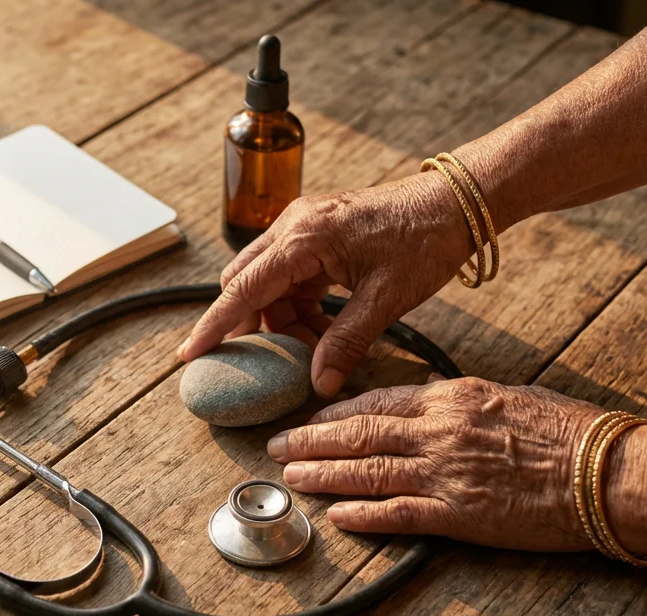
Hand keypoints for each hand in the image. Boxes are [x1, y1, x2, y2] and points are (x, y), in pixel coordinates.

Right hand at [179, 172, 475, 396]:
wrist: (457, 202)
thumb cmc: (425, 240)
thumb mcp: (385, 299)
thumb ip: (345, 342)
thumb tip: (317, 383)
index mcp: (304, 238)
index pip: (242, 289)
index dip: (214, 325)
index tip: (188, 354)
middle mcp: (293, 226)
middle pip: (245, 284)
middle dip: (252, 327)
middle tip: (266, 364)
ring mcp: (303, 227)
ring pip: (268, 284)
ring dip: (281, 320)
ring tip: (313, 349)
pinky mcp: (317, 233)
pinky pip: (290, 277)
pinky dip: (298, 307)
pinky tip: (323, 329)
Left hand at [266, 376, 605, 551]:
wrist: (608, 471)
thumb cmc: (569, 431)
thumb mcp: (509, 396)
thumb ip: (461, 401)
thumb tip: (429, 399)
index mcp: (452, 397)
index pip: (377, 400)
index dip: (335, 411)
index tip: (310, 417)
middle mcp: (439, 431)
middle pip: (358, 434)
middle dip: (311, 441)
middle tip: (276, 446)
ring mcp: (445, 473)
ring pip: (367, 472)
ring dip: (323, 476)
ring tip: (291, 478)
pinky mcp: (458, 515)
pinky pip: (398, 514)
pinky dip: (362, 515)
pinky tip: (335, 516)